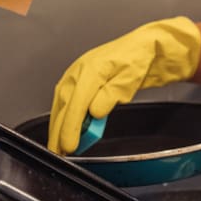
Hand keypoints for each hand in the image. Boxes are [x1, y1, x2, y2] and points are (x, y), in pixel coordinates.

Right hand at [48, 17, 200, 154]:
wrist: (142, 47)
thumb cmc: (137, 59)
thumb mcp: (129, 79)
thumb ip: (110, 95)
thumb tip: (94, 112)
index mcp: (91, 69)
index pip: (76, 104)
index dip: (70, 127)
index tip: (69, 145)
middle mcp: (79, 71)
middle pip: (63, 105)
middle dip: (58, 131)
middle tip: (58, 153)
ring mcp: (76, 75)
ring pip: (61, 104)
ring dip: (58, 126)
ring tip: (59, 146)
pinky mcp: (78, 81)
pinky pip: (66, 101)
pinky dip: (64, 117)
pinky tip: (66, 130)